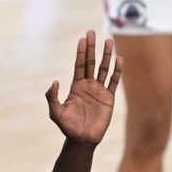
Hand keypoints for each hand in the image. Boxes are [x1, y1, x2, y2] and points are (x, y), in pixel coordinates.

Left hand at [45, 30, 121, 144]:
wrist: (82, 140)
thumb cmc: (68, 127)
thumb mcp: (55, 113)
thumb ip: (52, 97)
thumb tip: (54, 81)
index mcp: (76, 87)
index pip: (79, 65)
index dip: (81, 52)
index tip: (82, 39)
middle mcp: (88, 85)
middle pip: (90, 62)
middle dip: (91, 48)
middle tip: (91, 32)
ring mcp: (99, 90)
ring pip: (103, 68)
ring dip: (106, 55)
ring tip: (108, 41)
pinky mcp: (108, 98)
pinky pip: (113, 81)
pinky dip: (117, 71)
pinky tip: (119, 59)